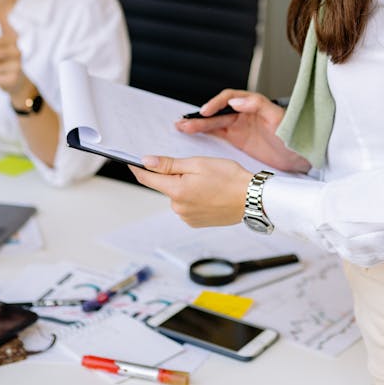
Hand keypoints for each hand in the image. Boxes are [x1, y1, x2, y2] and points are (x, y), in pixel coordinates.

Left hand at [129, 156, 251, 226]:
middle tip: (197, 168)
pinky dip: (194, 198)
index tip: (131, 162)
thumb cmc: (229, 177)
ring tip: (209, 182)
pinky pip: (187, 206)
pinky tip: (210, 193)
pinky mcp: (196, 222)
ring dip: (185, 187)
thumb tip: (146, 161)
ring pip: (178, 196)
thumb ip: (169, 164)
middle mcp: (178, 208)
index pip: (148, 179)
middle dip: (174, 176)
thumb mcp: (198, 163)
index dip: (138, 169)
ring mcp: (187, 217)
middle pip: (166, 186)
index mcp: (177, 191)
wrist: (251, 198)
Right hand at [175, 90, 309, 173]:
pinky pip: (218, 134)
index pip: (230, 98)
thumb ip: (259, 106)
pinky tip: (192, 136)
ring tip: (180, 127)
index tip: (206, 112)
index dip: (216, 103)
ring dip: (198, 125)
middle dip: (200, 117)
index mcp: (254, 104)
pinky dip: (205, 134)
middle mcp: (245, 113)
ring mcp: (240, 126)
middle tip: (184, 122)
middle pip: (218, 112)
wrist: (303, 155)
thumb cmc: (296, 134)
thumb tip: (236, 101)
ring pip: (214, 123)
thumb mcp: (280, 119)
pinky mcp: (238, 139)